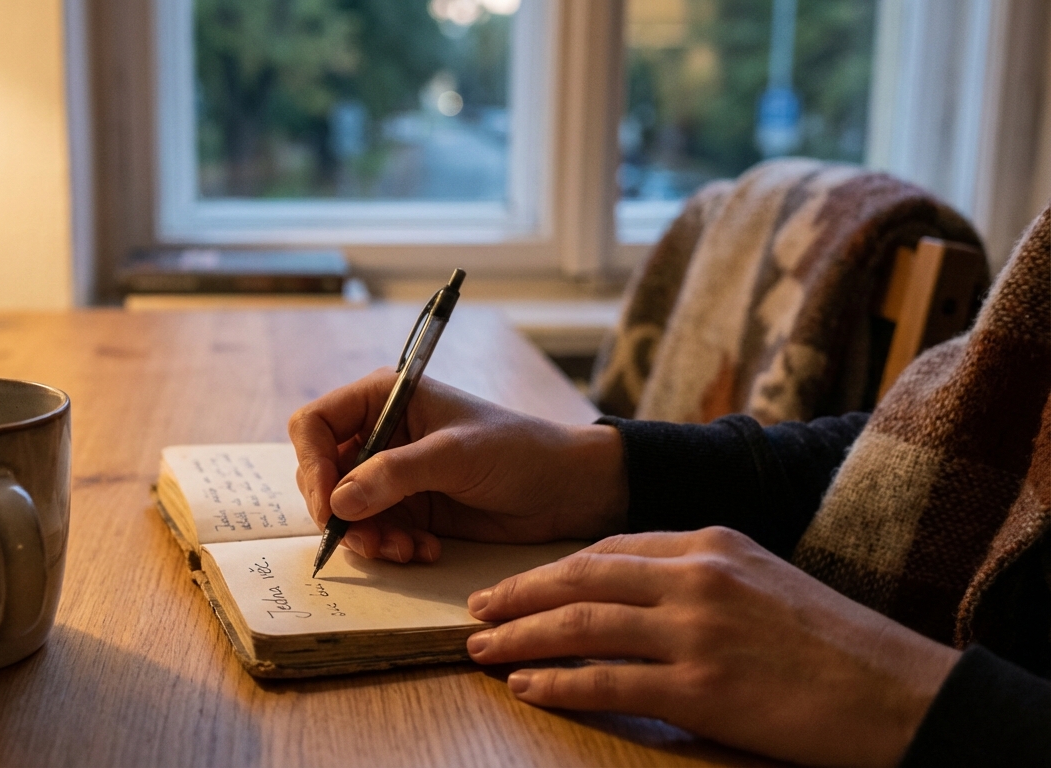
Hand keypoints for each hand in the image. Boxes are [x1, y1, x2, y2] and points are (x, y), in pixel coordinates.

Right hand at [287, 370, 626, 562]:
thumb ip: (395, 475)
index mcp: (383, 399)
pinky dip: (392, 547)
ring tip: (405, 551)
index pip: (315, 424)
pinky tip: (426, 550)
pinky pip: (376, 532)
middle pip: (323, 475)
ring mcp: (392, 474)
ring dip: (368, 537)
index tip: (330, 505)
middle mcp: (380, 434)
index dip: (313, 465)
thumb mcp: (455, 455)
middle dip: (340, 512)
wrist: (566, 489)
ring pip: (346, 512)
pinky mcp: (409, 509)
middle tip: (369, 540)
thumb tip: (339, 502)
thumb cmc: (517, 450)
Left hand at [465, 527, 960, 767]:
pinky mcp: (700, 689)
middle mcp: (696, 578)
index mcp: (710, 543)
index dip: (552, 569)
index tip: (518, 584)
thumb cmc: (831, 642)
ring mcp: (696, 632)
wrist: (898, 693)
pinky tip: (526, 686)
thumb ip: (695, 574)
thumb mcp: (762, 579)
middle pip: (580, 578)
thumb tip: (624, 589)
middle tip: (477, 609)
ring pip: (581, 625)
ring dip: (521, 637)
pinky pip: (606, 682)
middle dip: (519, 595)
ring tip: (483, 648)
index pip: (608, 547)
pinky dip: (557, 683)